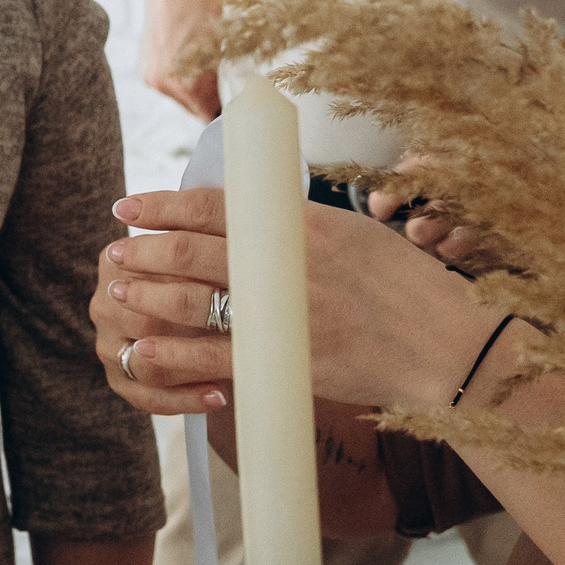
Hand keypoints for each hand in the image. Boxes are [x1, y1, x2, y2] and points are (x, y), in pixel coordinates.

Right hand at [90, 193, 229, 416]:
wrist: (210, 327)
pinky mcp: (122, 379)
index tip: (225, 277)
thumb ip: (212, 231)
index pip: (137, 263)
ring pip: (143, 360)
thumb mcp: (215, 248)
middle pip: (136, 313)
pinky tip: (219, 395)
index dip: (181, 272)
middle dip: (182, 321)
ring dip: (188, 365)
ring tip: (230, 367)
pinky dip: (184, 398)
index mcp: (117, 260)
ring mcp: (109, 343)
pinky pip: (146, 395)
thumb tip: (244, 211)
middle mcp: (105, 301)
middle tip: (230, 324)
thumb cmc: (219, 277)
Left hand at [99, 187, 489, 411]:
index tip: (129, 204)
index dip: (163, 204)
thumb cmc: (406, 288)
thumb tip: (244, 212)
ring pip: (194, 298)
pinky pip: (215, 355)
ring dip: (146, 291)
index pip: (215, 205)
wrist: (451, 349)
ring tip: (116, 287)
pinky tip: (142, 346)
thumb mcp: (355, 234)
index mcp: (304, 223)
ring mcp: (286, 313)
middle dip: (143, 247)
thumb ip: (296, 225)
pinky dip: (173, 351)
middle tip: (113, 248)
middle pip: (192, 248)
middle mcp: (290, 263)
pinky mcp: (288, 360)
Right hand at [139, 0, 223, 119]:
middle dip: (211, 99)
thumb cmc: (203, 0)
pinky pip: (169, 80)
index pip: (209, 115)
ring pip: (181, 94)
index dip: (225, 114)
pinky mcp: (144, 63)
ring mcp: (149, 73)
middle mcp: (161, 83)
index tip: (238, 110)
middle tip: (231, 88)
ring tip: (212, 68)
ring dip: (197, 87)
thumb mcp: (223, 41)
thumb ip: (222, 75)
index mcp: (184, 83)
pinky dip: (183, 74)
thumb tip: (231, 95)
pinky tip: (194, 59)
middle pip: (194, 107)